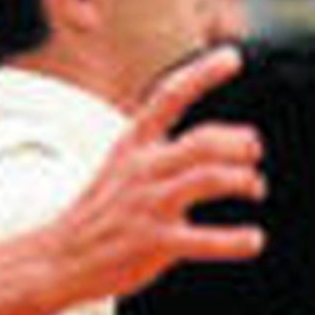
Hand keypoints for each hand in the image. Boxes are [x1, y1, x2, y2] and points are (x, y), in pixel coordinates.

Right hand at [50, 45, 264, 304]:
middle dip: (239, 143)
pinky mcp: (154, 243)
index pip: (169, 96)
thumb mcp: (120, 167)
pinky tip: (253, 240)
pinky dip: (236, 240)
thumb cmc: (98, 214)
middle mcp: (142, 169)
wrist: (59, 258)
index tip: (232, 57)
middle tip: (253, 152)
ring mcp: (149, 205)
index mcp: (133, 145)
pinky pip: (205, 239)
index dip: (203, 73)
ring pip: (210, 179)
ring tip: (255, 188)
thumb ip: (157, 151)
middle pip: (204, 140)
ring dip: (244, 181)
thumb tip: (210, 146)